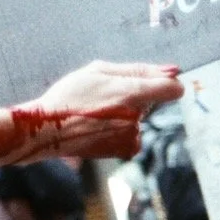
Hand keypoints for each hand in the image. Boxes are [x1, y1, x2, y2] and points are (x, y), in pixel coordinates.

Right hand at [27, 60, 184, 158]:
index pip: (172, 88)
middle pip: (150, 102)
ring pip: (137, 118)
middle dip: (133, 97)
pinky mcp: (124, 150)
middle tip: (102, 97)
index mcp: (131, 92)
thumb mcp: (98, 71)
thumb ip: (138, 70)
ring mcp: (130, 135)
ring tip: (94, 114)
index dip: (165, 83)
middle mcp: (135, 116)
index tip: (153, 83)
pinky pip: (131, 135)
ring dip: (123, 115)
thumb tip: (174, 71)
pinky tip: (97, 128)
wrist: (45, 130)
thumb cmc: (68, 96)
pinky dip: (118, 131)